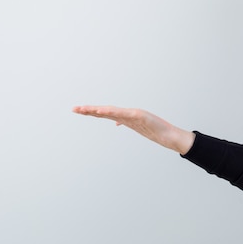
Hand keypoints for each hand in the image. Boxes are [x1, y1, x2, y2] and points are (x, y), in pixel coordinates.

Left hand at [72, 105, 194, 153]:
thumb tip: (115, 122)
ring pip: (111, 111)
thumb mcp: (135, 126)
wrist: (167, 134)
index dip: (90, 111)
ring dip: (97, 110)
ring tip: (85, 110)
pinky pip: (122, 113)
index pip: (103, 113)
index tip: (78, 110)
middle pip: (104, 111)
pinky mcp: (138, 115)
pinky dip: (111, 111)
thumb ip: (124, 122)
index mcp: (122, 118)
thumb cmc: (153, 130)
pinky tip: (102, 111)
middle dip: (89, 110)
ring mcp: (132, 114)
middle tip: (74, 109)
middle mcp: (125, 114)